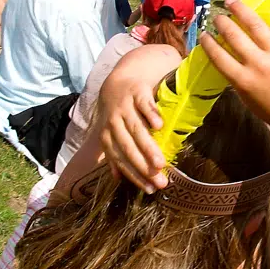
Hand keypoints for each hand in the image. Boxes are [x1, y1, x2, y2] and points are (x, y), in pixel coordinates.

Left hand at [95, 53, 170, 191]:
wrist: (121, 78)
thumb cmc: (120, 112)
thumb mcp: (111, 131)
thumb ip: (115, 153)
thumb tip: (118, 179)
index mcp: (107, 135)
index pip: (120, 159)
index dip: (134, 175)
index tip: (150, 190)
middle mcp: (113, 122)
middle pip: (128, 147)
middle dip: (143, 167)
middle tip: (160, 182)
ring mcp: (125, 106)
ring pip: (136, 130)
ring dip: (148, 147)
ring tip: (161, 164)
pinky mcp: (137, 92)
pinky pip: (144, 104)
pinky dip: (151, 115)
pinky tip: (160, 127)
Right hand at [201, 0, 269, 143]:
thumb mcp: (248, 99)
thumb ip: (238, 77)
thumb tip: (229, 55)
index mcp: (243, 80)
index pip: (218, 55)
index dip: (208, 43)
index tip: (204, 35)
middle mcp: (258, 64)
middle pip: (234, 35)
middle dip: (222, 22)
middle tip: (218, 16)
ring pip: (255, 24)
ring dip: (240, 10)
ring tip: (232, 3)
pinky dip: (268, 23)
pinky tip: (262, 18)